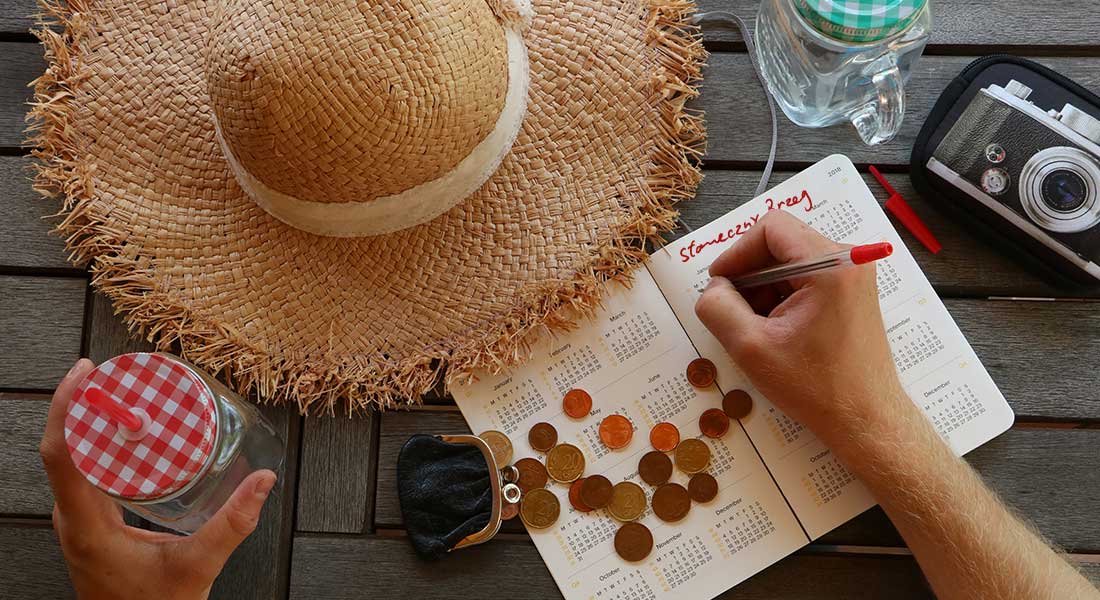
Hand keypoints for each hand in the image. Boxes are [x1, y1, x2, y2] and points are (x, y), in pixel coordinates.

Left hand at [40, 359, 276, 599]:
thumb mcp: (197, 567)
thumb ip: (232, 524)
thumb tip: (263, 481)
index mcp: (86, 526)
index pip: (62, 455)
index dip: (67, 408)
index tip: (86, 374)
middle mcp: (72, 519)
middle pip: (64, 446)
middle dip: (84, 402)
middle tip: (117, 373)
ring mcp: (77, 521)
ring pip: (72, 457)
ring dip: (91, 421)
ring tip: (123, 393)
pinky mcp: (89, 522)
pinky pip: (84, 471)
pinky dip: (100, 443)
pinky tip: (128, 435)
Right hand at [694, 210, 910, 450]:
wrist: (865, 420)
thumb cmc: (816, 387)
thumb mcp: (750, 348)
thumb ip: (718, 308)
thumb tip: (713, 288)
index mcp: (830, 265)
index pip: (771, 227)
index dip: (737, 252)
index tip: (720, 284)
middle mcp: (848, 261)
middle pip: (781, 243)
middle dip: (749, 274)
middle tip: (733, 311)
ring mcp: (852, 277)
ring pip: (790, 262)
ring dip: (763, 288)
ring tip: (755, 328)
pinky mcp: (850, 294)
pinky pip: (805, 279)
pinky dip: (781, 298)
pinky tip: (774, 331)